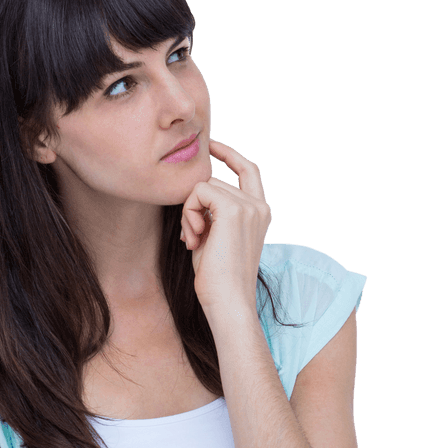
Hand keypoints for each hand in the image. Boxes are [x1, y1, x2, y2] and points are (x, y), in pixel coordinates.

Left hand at [180, 139, 271, 314]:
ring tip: (193, 241)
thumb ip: (212, 212)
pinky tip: (193, 236)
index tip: (211, 146)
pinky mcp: (234, 209)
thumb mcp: (216, 238)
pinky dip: (188, 212)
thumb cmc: (218, 279)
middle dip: (194, 206)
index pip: (248, 169)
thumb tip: (195, 191)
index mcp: (260, 212)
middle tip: (191, 238)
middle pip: (214, 181)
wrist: (229, 301)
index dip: (229, 154)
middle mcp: (259, 206)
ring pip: (204, 186)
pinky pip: (199, 191)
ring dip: (189, 212)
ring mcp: (249, 206)